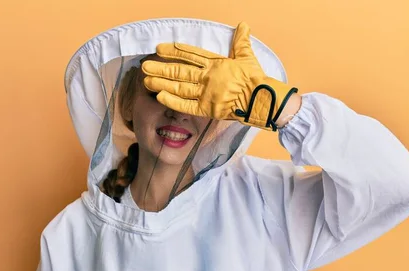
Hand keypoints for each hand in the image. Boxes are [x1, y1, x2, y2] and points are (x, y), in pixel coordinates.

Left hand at [142, 22, 298, 130]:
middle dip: (161, 68)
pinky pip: (186, 105)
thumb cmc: (256, 80)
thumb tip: (243, 25)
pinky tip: (159, 97)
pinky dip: (173, 101)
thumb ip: (241, 42)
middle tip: (144, 66)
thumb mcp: (247, 57)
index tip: (160, 49)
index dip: (174, 51)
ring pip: (179, 86)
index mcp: (216, 63)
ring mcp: (206, 92)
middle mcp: (208, 76)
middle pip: (180, 71)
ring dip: (161, 83)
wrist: (263, 100)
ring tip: (146, 81)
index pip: (191, 54)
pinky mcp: (207, 108)